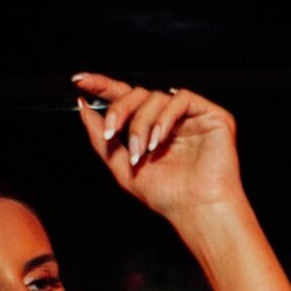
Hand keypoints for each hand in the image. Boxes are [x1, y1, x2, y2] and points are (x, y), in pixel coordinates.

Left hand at [72, 73, 244, 223]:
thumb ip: (101, 138)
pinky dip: (165, 118)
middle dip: (120, 111)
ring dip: (141, 123)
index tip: (79, 81)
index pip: (125, 98)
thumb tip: (83, 108)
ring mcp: (190, 116)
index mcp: (150, 128)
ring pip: (156, 98)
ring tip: (142, 151)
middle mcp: (170, 119)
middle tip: (111, 133)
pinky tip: (159, 139)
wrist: (196, 209)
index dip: (102, 86)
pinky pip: (182, 99)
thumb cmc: (168, 196)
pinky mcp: (211, 115)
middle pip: (138, 94)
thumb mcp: (121, 167)